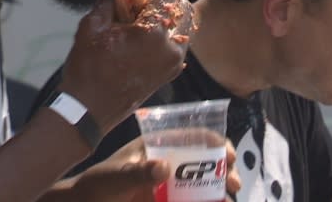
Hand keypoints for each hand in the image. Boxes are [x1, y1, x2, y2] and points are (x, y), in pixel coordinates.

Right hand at [59, 0, 188, 134]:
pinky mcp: (171, 72)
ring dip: (171, 12)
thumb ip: (108, 0)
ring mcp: (174, 62)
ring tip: (151, 4)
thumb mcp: (92, 27)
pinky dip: (170, 30)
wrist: (90, 109)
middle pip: (181, 8)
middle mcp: (171, 46)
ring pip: (184, 26)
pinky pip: (179, 44)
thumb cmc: (88, 68)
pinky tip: (152, 25)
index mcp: (155, 32)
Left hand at [66, 136, 239, 201]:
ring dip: (219, 189)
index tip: (229, 154)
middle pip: (206, 160)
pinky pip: (191, 200)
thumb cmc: (96, 186)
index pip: (194, 136)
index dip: (216, 142)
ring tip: (227, 198)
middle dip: (224, 170)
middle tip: (234, 183)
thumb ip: (137, 173)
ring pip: (203, 183)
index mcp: (159, 145)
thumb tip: (164, 168)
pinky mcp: (168, 201)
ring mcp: (170, 184)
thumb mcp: (114, 178)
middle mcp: (170, 162)